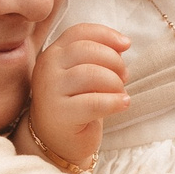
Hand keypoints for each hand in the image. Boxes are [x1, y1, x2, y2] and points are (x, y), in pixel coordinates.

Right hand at [27, 23, 128, 172]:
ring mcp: (50, 91)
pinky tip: (123, 103)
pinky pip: (93, 103)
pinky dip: (114, 101)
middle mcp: (47, 68)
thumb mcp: (83, 74)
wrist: (56, 140)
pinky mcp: (60, 114)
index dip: (106, 35)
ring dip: (114, 82)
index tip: (126, 45)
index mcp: (53, 54)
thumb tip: (122, 45)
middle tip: (124, 76)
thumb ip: (96, 57)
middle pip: (86, 50)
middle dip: (113, 60)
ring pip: (90, 74)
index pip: (79, 32)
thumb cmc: (75, 103)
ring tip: (121, 93)